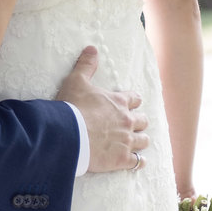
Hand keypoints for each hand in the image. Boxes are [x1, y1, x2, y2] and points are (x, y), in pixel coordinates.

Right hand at [56, 46, 148, 174]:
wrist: (68, 134)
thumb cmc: (72, 107)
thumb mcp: (77, 81)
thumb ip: (86, 65)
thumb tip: (92, 48)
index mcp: (119, 102)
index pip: (135, 98)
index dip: (133, 101)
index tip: (131, 103)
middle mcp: (127, 121)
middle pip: (143, 121)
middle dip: (139, 122)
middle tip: (132, 124)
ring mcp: (126, 141)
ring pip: (143, 141)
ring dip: (140, 140)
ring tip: (136, 142)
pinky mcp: (121, 159)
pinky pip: (138, 161)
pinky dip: (139, 161)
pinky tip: (138, 161)